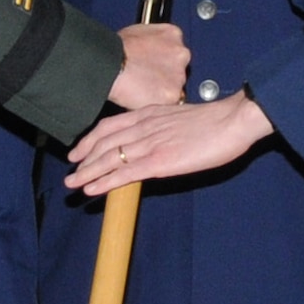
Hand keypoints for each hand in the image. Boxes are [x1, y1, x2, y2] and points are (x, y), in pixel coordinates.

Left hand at [66, 91, 273, 195]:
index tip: (78, 150)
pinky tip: (91, 189)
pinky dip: (104, 181)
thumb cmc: (216, 120)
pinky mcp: (159, 161)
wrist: (233, 120)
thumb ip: (163, 126)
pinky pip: (124, 173)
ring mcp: (150, 144)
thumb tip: (156, 139)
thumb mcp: (181, 117)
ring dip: (87, 172)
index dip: (89, 139)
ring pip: (109, 158)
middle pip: (103, 142)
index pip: (110, 126)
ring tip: (72, 184)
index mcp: (149, 113)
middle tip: (70, 170)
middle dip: (83, 157)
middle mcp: (144, 126)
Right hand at [107, 22, 189, 108]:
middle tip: (147, 78)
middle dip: (166, 75)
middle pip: (179, 68)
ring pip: (176, 87)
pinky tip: (143, 97)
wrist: (109, 65)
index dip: (164, 59)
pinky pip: (169, 103)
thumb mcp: (138, 33)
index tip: (155, 64)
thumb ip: (153, 41)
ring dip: (163, 90)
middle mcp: (181, 53)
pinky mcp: (173, 95)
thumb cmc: (116, 49)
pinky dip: (158, 103)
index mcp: (173, 34)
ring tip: (142, 88)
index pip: (176, 49)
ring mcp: (179, 75)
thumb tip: (149, 49)